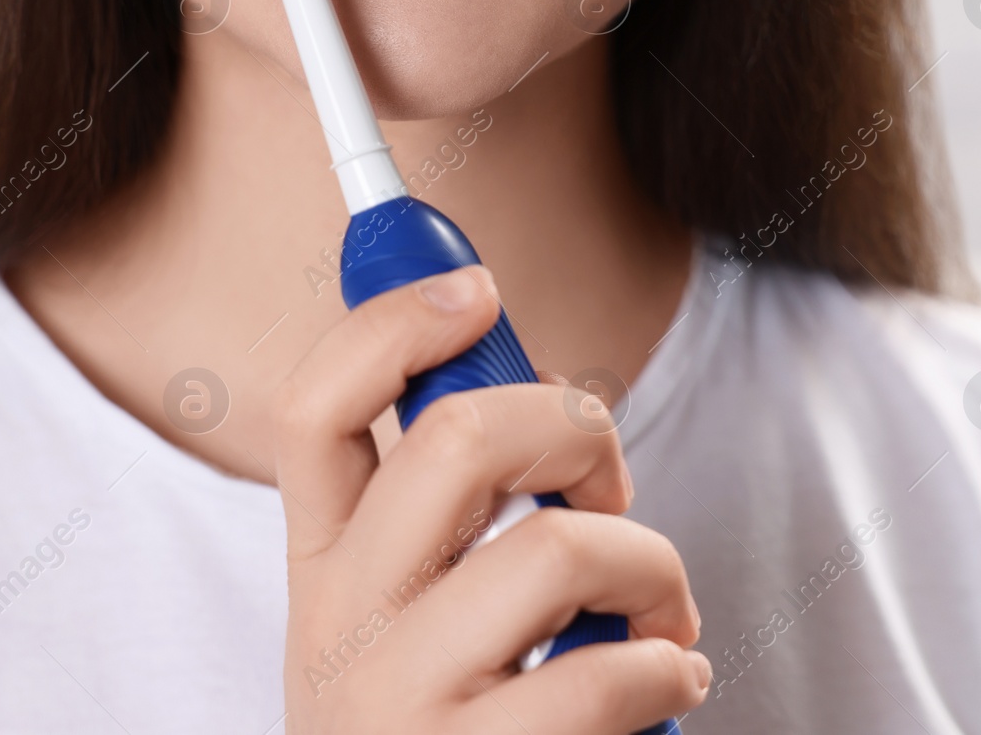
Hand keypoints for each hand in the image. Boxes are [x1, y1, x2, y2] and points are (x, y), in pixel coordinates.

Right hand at [274, 266, 709, 733]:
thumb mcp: (413, 624)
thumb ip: (448, 518)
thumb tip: (513, 378)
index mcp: (323, 575)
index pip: (313, 411)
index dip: (389, 325)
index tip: (473, 288)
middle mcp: (342, 631)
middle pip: (454, 442)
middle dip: (573, 426)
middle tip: (606, 480)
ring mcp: (400, 709)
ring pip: (557, 549)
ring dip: (652, 566)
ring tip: (660, 616)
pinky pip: (607, 673)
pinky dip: (667, 665)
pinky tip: (665, 683)